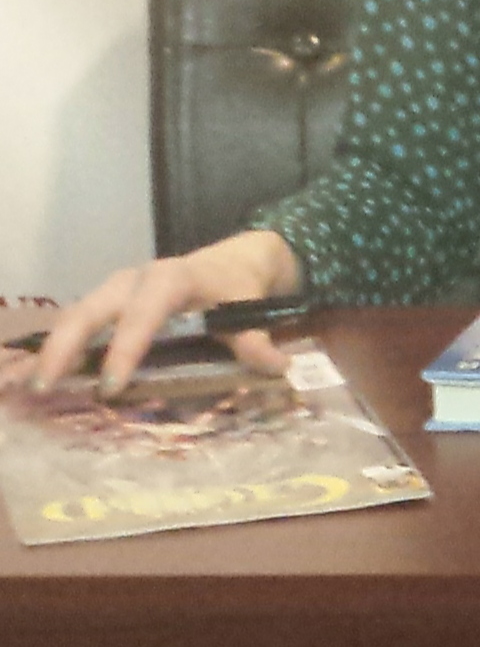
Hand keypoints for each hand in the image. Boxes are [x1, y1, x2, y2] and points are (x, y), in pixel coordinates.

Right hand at [5, 231, 299, 397]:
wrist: (238, 258)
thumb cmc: (238, 285)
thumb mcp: (251, 307)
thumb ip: (256, 339)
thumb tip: (276, 368)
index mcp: (173, 278)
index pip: (144, 312)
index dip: (126, 348)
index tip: (111, 387)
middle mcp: (137, 279)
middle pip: (91, 308)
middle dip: (65, 345)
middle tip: (44, 388)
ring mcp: (118, 289)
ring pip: (77, 314)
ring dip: (54, 349)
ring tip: (35, 388)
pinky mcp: (110, 301)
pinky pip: (79, 322)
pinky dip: (60, 346)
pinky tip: (45, 376)